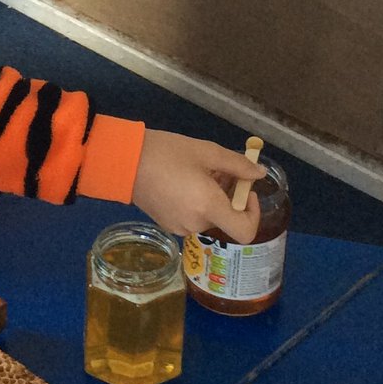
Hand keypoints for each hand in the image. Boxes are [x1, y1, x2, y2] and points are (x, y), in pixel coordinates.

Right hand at [131, 129, 264, 244]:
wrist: (124, 161)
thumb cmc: (167, 152)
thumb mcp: (207, 152)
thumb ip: (238, 165)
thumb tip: (259, 175)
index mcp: (208, 207)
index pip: (245, 231)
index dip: (253, 214)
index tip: (245, 192)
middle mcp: (196, 224)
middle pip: (225, 220)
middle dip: (228, 197)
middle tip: (217, 171)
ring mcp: (179, 227)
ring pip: (208, 218)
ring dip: (212, 200)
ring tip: (197, 174)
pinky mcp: (166, 224)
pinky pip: (192, 218)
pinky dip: (196, 204)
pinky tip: (183, 183)